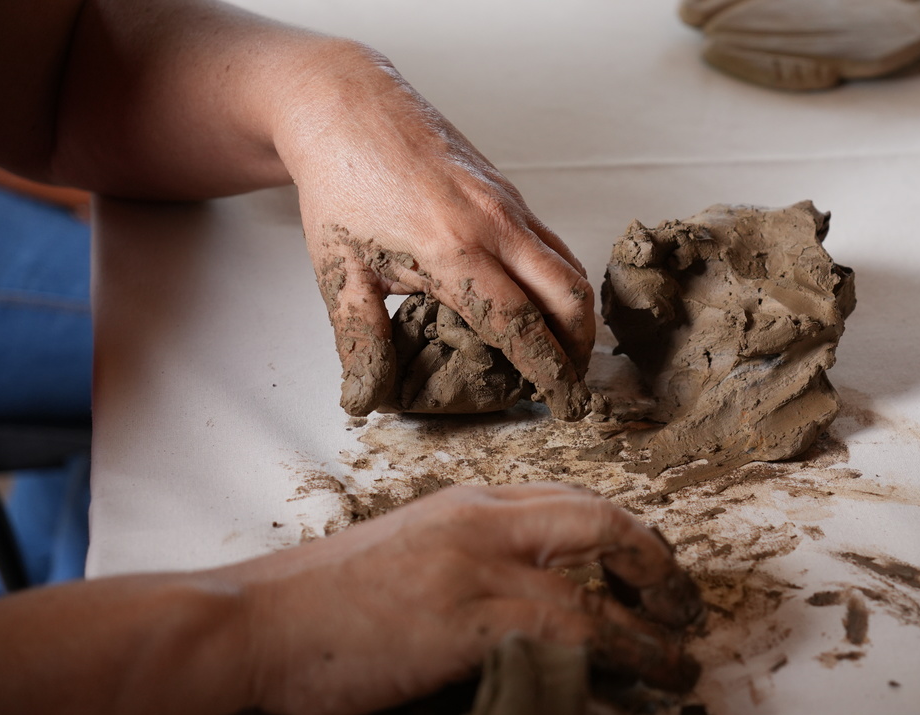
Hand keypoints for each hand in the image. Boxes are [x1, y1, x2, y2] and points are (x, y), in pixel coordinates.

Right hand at [223, 483, 703, 714]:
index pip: (570, 500)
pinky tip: (627, 683)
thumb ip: (467, 554)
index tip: (648, 565)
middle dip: (654, 562)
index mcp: (467, 502)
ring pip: (593, 590)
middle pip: (599, 521)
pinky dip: (608, 659)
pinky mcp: (464, 625)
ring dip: (648, 631)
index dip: (624, 533)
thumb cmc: (322, 596)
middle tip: (681, 602)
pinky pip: (561, 636)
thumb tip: (522, 585)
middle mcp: (481, 523)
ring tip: (677, 661)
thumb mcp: (408, 548)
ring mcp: (475, 571)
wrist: (255, 621)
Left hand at [275, 48, 593, 419]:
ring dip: (577, 315)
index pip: (520, 324)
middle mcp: (493, 225)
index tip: (562, 404)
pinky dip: (562, 282)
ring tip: (563, 353)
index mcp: (451, 251)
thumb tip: (364, 400)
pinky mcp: (510, 192)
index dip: (548, 370)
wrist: (346, 105)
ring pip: (570, 267)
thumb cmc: (340, 184)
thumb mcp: (340, 270)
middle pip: (568, 295)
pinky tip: (542, 304)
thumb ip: (360, 340)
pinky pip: (553, 244)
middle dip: (580, 349)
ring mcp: (508, 204)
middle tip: (571, 387)